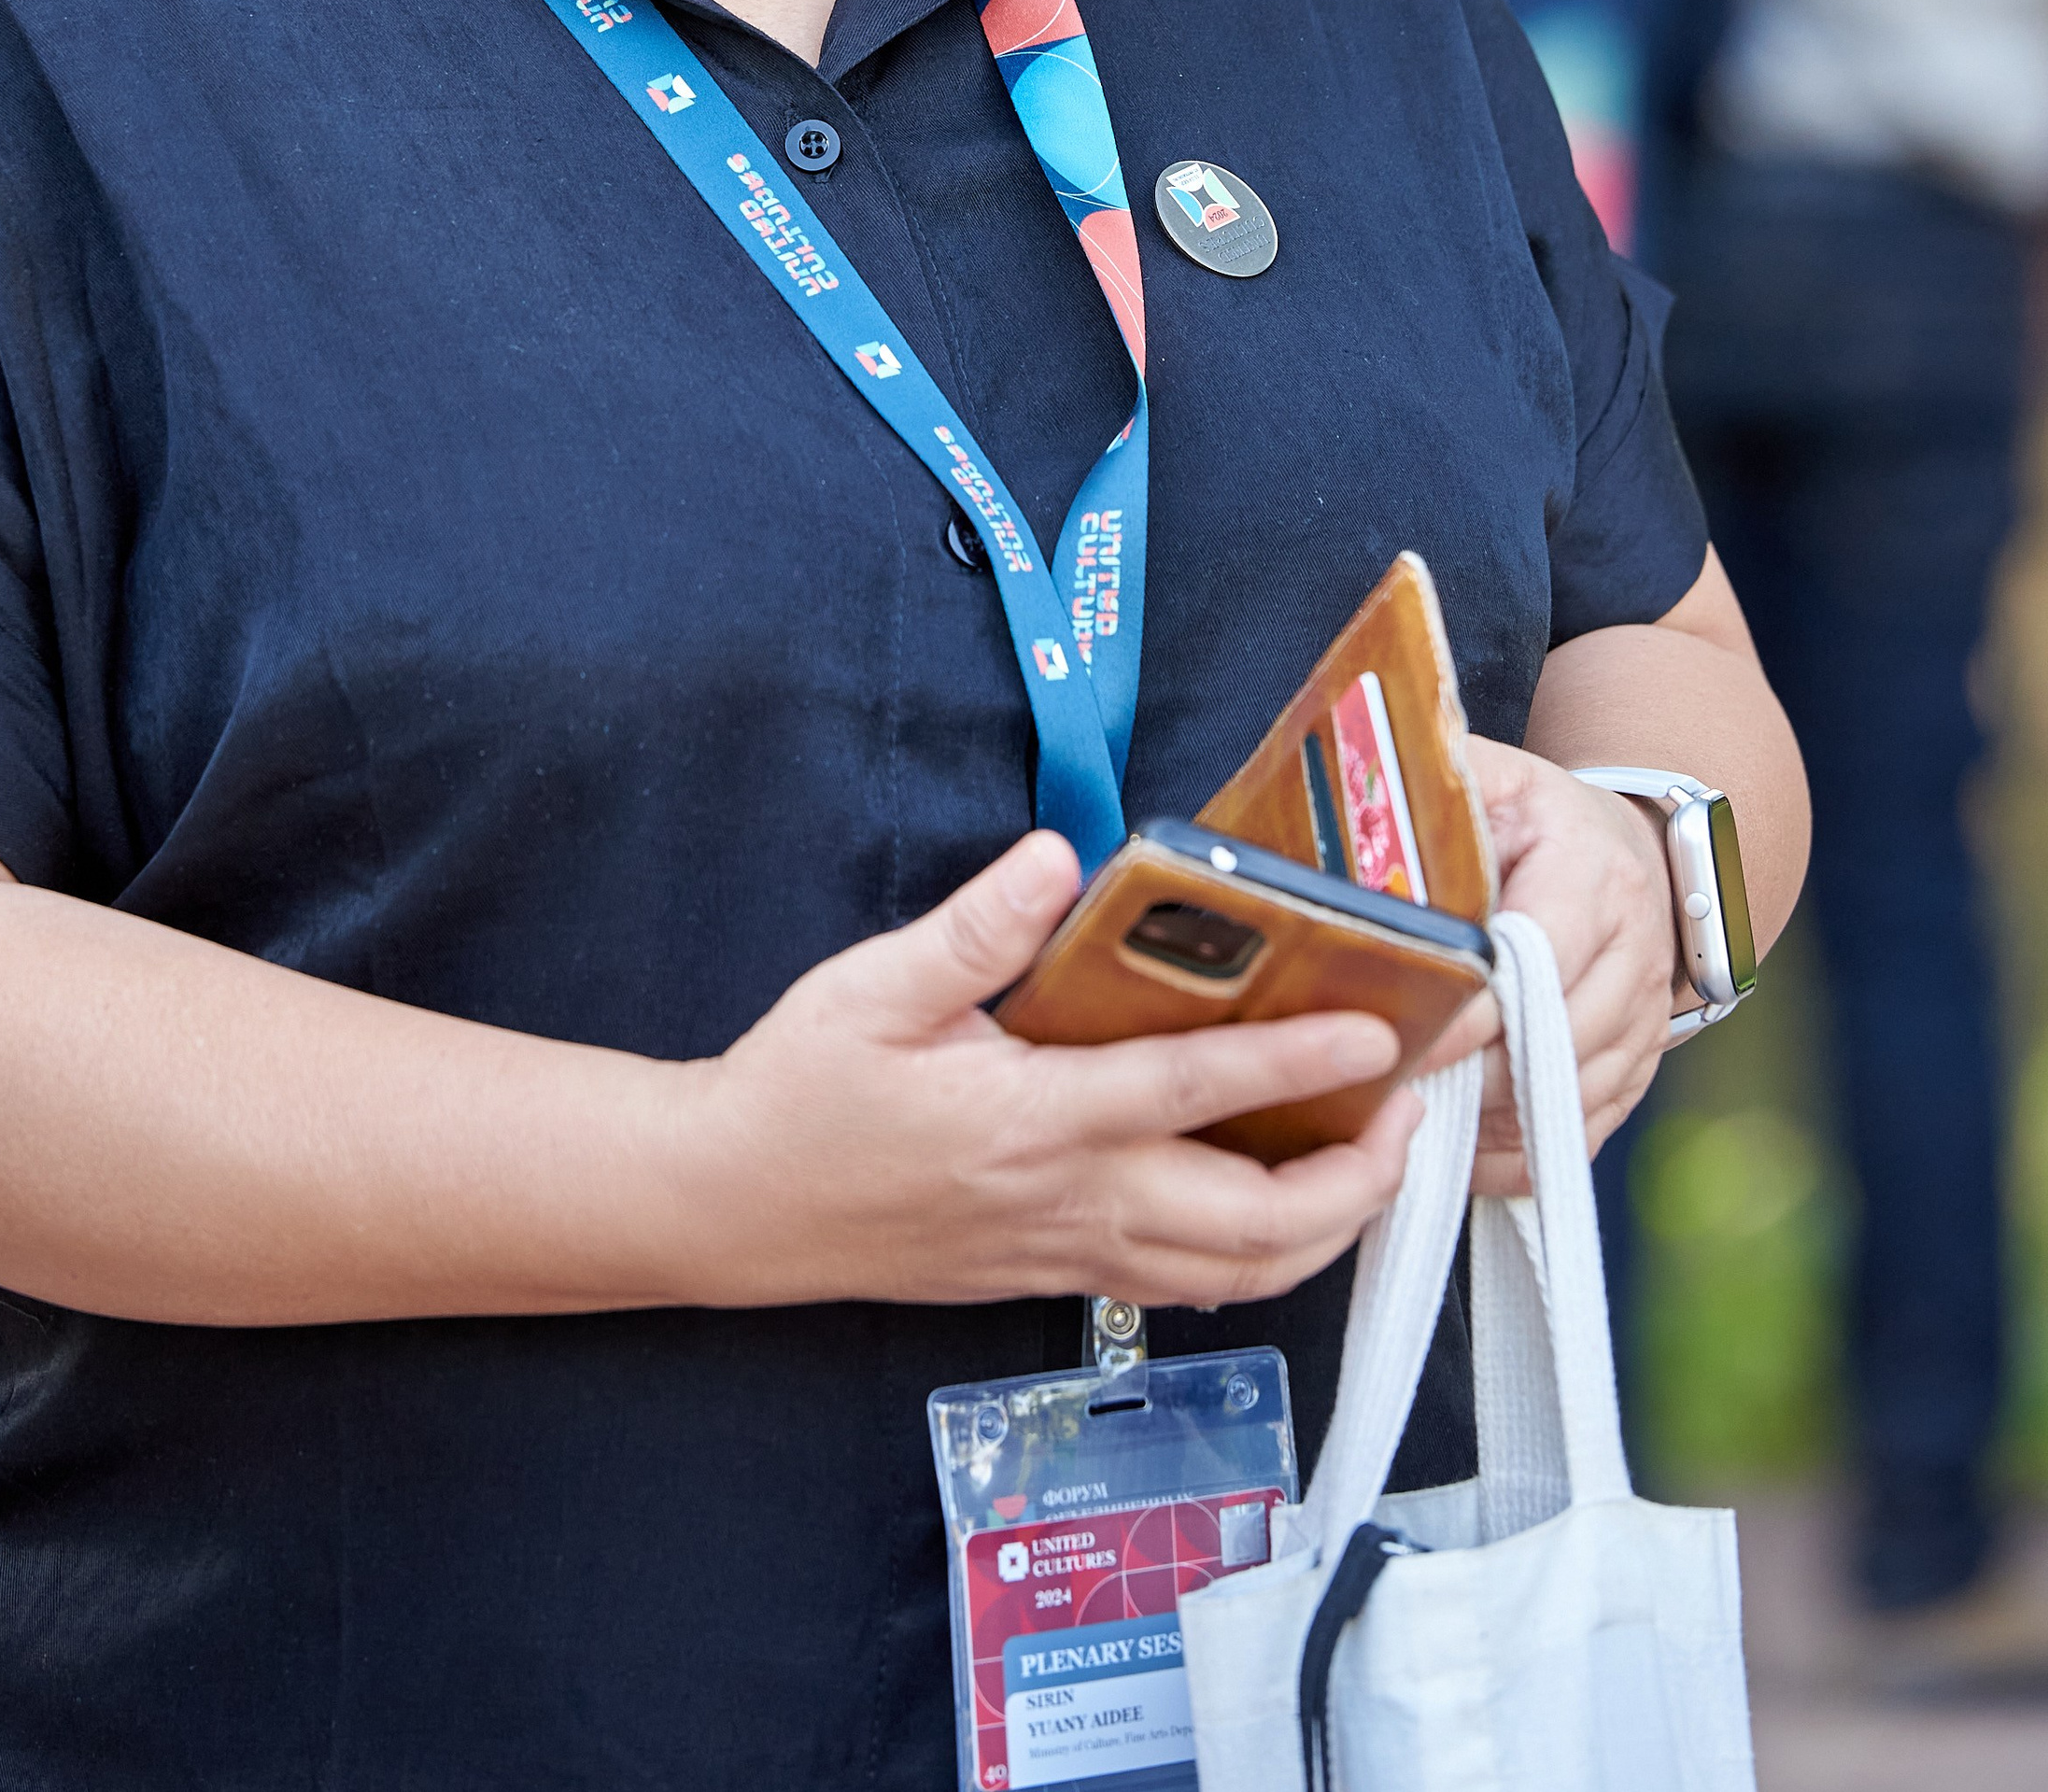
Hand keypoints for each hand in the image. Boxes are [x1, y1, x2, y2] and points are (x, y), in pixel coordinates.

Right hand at [666, 830, 1422, 1310]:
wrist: (732, 1206)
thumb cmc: (800, 1087)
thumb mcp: (873, 986)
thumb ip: (977, 926)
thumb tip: (1063, 857)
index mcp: (1033, 1119)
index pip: (1195, 1095)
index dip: (1299, 1066)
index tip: (1382, 1038)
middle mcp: (1069, 1201)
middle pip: (1251, 1226)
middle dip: (1355, 1182)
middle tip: (1412, 1114)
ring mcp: (1066, 1253)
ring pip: (1232, 1275)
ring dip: (1323, 1232)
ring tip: (1372, 1163)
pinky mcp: (1052, 1278)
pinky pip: (1185, 1287)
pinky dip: (1257, 1260)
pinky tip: (1276, 1210)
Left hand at [1420, 738, 1672, 1194]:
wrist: (1627, 846)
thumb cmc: (1534, 816)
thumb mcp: (1492, 780)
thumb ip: (1433, 796)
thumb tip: (1349, 826)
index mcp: (1589, 873)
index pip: (1537, 957)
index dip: (1471, 1010)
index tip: (1403, 1041)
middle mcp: (1632, 949)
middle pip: (1558, 1039)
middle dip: (1473, 1077)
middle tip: (1391, 1096)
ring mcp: (1645, 1014)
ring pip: (1572, 1097)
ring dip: (1492, 1123)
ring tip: (1411, 1129)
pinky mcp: (1643, 1063)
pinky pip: (1586, 1131)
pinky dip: (1522, 1155)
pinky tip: (1459, 1155)